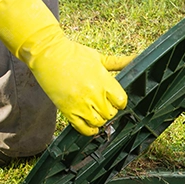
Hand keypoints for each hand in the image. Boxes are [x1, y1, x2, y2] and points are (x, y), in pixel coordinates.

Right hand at [0, 0, 128, 135]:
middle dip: (110, 110)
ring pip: (99, 122)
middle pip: (111, 113)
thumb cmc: (74, 54)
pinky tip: (90, 125)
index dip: (120, 102)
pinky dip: (89, 130)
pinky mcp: (67, 110)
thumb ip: (118, 62)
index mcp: (103, 80)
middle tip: (104, 105)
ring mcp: (80, 103)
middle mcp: (94, 94)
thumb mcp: (98, 57)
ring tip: (96, 113)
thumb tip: (136, 59)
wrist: (48, 54)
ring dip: (100, 120)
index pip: (121, 101)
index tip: (116, 100)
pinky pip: (83, 128)